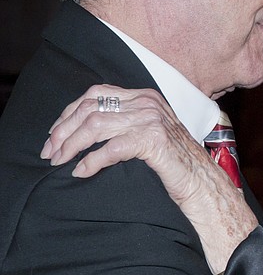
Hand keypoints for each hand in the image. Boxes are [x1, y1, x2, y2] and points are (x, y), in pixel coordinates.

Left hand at [41, 84, 257, 274]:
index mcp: (144, 96)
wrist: (202, 182)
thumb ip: (123, 122)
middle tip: (49, 152)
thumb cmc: (172, 162)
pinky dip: (91, 161)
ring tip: (59, 161)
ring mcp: (151, 119)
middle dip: (63, 131)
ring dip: (71, 145)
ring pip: (96, 125)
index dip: (70, 111)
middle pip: (91, 108)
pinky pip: (111, 148)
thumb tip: (81, 127)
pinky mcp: (153, 140)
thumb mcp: (146, 132)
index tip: (54, 133)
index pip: (96, 93)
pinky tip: (82, 171)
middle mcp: (147, 102)